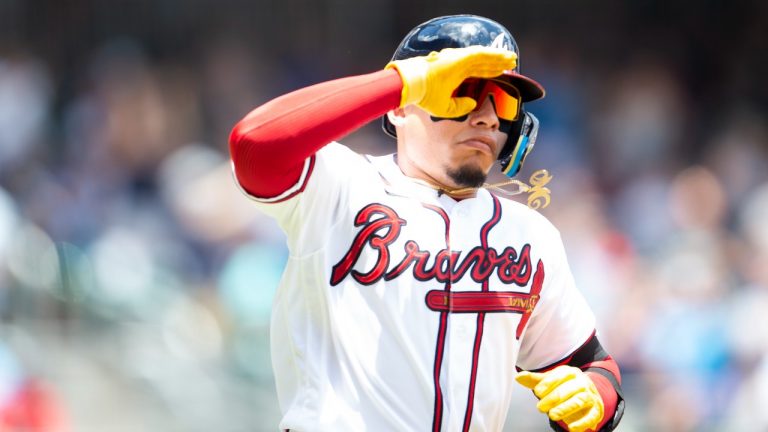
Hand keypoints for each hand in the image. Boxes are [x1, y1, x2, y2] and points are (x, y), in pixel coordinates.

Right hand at [386, 46, 516, 117]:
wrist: (413, 87)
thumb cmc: (424, 97)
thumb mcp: (445, 108)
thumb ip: (460, 106)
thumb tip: (473, 104)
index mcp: (455, 75)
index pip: (477, 71)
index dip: (490, 71)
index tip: (501, 72)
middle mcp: (458, 65)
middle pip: (483, 62)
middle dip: (497, 62)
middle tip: (511, 62)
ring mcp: (459, 60)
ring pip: (484, 56)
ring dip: (498, 57)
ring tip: (511, 57)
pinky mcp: (459, 58)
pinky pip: (480, 54)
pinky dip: (492, 54)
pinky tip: (503, 56)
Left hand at [516, 365, 603, 431]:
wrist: (586, 393)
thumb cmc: (564, 387)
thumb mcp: (550, 382)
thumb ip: (535, 381)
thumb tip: (518, 378)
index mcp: (570, 373)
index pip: (559, 376)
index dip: (548, 383)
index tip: (537, 392)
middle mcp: (582, 382)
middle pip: (568, 389)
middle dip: (554, 398)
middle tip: (541, 407)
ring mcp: (590, 396)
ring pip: (579, 401)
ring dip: (566, 409)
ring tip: (552, 415)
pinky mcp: (596, 409)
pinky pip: (591, 416)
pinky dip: (582, 423)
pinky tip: (571, 428)